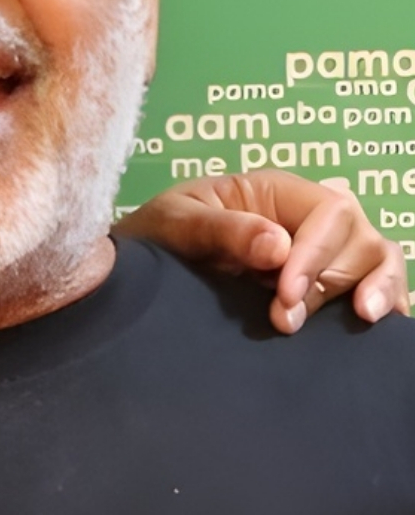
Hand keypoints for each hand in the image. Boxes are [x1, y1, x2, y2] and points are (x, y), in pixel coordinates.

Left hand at [117, 171, 408, 332]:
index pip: (329, 212)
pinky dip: (386, 299)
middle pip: (359, 238)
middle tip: (286, 320)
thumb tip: (279, 248)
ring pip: (375, 259)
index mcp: (277, 192)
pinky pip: (368, 285)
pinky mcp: (317, 287)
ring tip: (364, 316)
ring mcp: (320, 253)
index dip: (316, 253)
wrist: (128, 273)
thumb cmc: (153, 235)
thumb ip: (223, 231)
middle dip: (329, 281)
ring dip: (376, 287)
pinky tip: (385, 322)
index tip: (284, 294)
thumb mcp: (174, 223)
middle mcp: (308, 219)